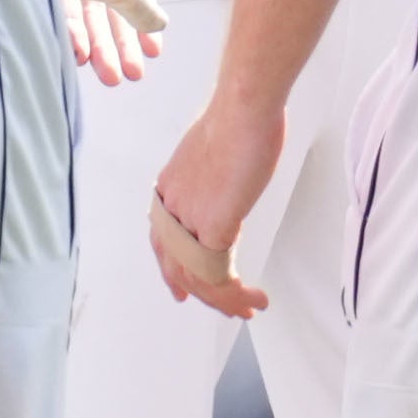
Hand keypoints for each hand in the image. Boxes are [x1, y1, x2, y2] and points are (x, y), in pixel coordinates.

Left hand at [151, 94, 283, 317]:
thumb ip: (211, 176)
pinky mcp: (214, 226)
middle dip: (201, 294)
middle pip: (177, 268)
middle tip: (229, 310)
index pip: (162, 243)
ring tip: (249, 308)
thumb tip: (224, 182)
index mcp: (168, 191)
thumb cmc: (237, 119)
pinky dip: (238, 294)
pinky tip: (255, 297)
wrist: (243, 108)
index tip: (181, 291)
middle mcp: (171, 209)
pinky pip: (220, 276)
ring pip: (199, 279)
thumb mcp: (213, 153)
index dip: (172, 272)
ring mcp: (190, 220)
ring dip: (226, 301)